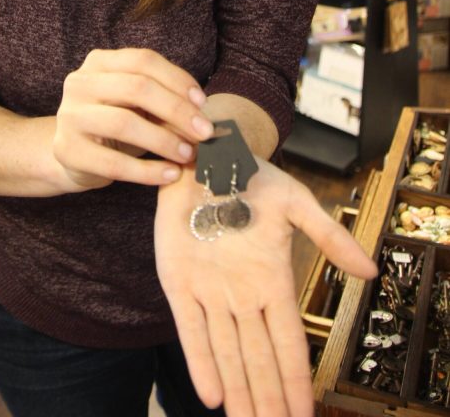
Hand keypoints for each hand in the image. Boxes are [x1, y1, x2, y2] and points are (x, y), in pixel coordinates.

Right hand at [53, 48, 213, 190]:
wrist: (74, 154)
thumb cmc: (115, 123)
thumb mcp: (136, 105)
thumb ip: (164, 103)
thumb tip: (203, 116)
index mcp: (99, 62)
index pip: (143, 60)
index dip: (177, 79)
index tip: (203, 103)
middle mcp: (79, 83)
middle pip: (137, 88)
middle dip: (177, 110)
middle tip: (205, 132)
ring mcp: (70, 116)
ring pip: (125, 123)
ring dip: (164, 140)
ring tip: (188, 154)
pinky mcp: (68, 150)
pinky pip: (114, 163)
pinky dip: (148, 171)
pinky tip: (171, 174)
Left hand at [155, 159, 377, 415]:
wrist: (204, 156)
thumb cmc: (252, 177)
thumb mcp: (295, 202)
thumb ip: (329, 237)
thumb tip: (370, 270)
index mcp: (273, 280)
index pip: (289, 343)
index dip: (296, 381)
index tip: (305, 414)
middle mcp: (242, 295)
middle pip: (259, 360)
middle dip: (268, 399)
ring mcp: (209, 292)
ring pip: (227, 354)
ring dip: (238, 392)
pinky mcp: (178, 282)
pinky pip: (190, 331)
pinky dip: (200, 363)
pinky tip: (211, 396)